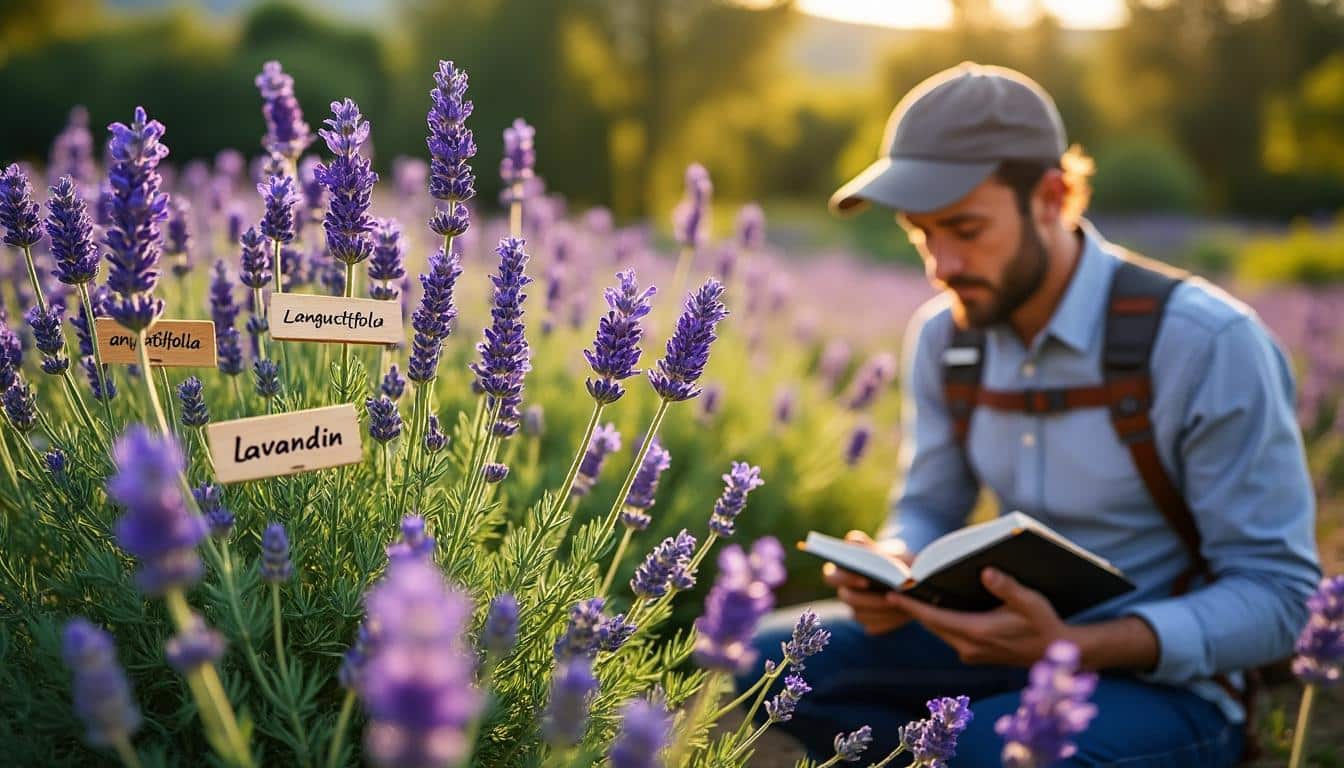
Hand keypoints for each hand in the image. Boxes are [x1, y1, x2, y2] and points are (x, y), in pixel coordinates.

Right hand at [823, 530, 915, 635]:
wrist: (915, 581)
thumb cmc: (899, 561)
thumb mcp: (891, 551)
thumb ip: (872, 549)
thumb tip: (853, 543)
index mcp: (843, 570)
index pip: (831, 576)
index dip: (845, 579)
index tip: (865, 580)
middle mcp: (845, 590)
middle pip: (846, 598)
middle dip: (868, 598)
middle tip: (890, 597)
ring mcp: (856, 608)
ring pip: (859, 615)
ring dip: (881, 611)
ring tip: (902, 605)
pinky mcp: (869, 622)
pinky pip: (873, 626)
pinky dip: (889, 621)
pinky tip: (903, 613)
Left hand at [885, 566, 1069, 665]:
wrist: (1057, 651)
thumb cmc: (1044, 623)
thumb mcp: (1030, 601)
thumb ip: (1007, 587)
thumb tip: (986, 572)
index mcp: (978, 632)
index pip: (934, 619)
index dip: (912, 606)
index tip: (891, 594)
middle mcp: (970, 647)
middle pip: (932, 625)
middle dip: (913, 607)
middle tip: (893, 586)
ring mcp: (972, 654)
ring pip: (940, 631)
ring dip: (926, 615)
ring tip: (909, 593)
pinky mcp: (976, 655)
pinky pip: (950, 636)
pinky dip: (940, 622)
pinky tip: (937, 606)